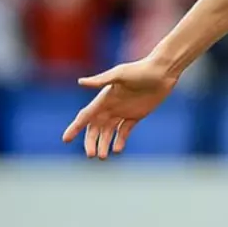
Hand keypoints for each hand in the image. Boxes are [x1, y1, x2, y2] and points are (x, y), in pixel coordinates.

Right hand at [61, 57, 177, 158]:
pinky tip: (117, 150)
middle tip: (91, 155)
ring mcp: (123, 111)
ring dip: (104, 144)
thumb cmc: (140, 70)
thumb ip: (101, 80)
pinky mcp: (136, 115)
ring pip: (109, 132)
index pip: (86, 116)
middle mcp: (111, 106)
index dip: (75, 128)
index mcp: (104, 98)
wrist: (162, 72)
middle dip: (91, 142)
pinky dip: (120, 141)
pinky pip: (125, 131)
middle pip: (95, 128)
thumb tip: (80, 82)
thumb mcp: (120, 74)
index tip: (65, 140)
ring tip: (103, 157)